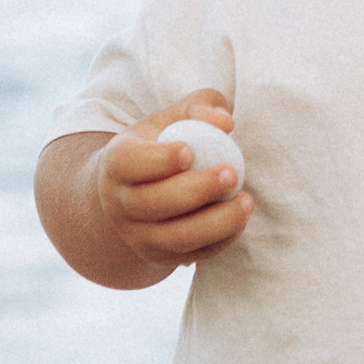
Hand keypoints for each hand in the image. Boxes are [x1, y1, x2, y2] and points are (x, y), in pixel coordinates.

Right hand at [92, 91, 252, 271]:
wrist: (131, 194)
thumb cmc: (160, 145)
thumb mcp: (171, 119)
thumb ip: (199, 106)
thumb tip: (225, 122)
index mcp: (117, 163)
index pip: (129, 164)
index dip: (158, 160)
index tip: (190, 150)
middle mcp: (120, 203)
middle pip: (153, 203)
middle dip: (195, 191)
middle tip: (232, 173)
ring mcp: (138, 235)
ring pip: (175, 238)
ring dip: (215, 223)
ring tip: (246, 201)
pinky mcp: (159, 257)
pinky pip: (193, 255)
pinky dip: (220, 240)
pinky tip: (240, 218)